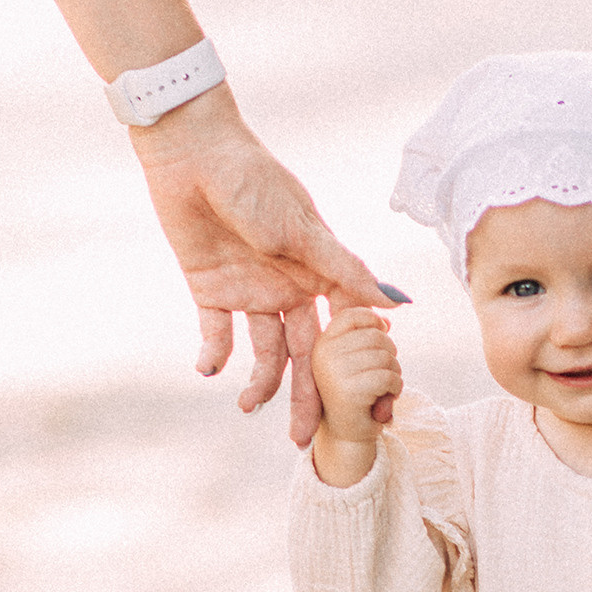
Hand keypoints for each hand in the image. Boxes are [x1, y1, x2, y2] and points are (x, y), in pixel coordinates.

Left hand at [131, 87, 387, 446]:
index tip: (363, 408)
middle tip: (305, 439)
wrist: (192, 152)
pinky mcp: (209, 288)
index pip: (342, 331)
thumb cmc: (255, 180)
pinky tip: (209, 369)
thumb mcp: (303, 229)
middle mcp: (289, 287)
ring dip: (259, 381)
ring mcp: (250, 290)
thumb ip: (345, 270)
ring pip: (262, 350)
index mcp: (319, 273)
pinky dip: (213, 353)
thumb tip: (398, 305)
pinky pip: (215, 332)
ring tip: (249, 407)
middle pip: (303, 353)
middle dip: (307, 395)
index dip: (352, 368)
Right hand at [310, 304, 403, 485]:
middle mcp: (322, 353)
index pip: (353, 315)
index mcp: (322, 342)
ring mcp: (333, 371)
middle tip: (384, 373)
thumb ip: (368, 336)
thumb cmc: (356, 394)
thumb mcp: (358, 360)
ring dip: (395, 373)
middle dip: (390, 353)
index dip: (375, 322)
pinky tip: (386, 398)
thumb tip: (386, 320)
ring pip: (385, 356)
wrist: (347, 436)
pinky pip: (387, 377)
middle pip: (376, 335)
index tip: (383, 335)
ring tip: (384, 388)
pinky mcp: (348, 390)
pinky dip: (396, 387)